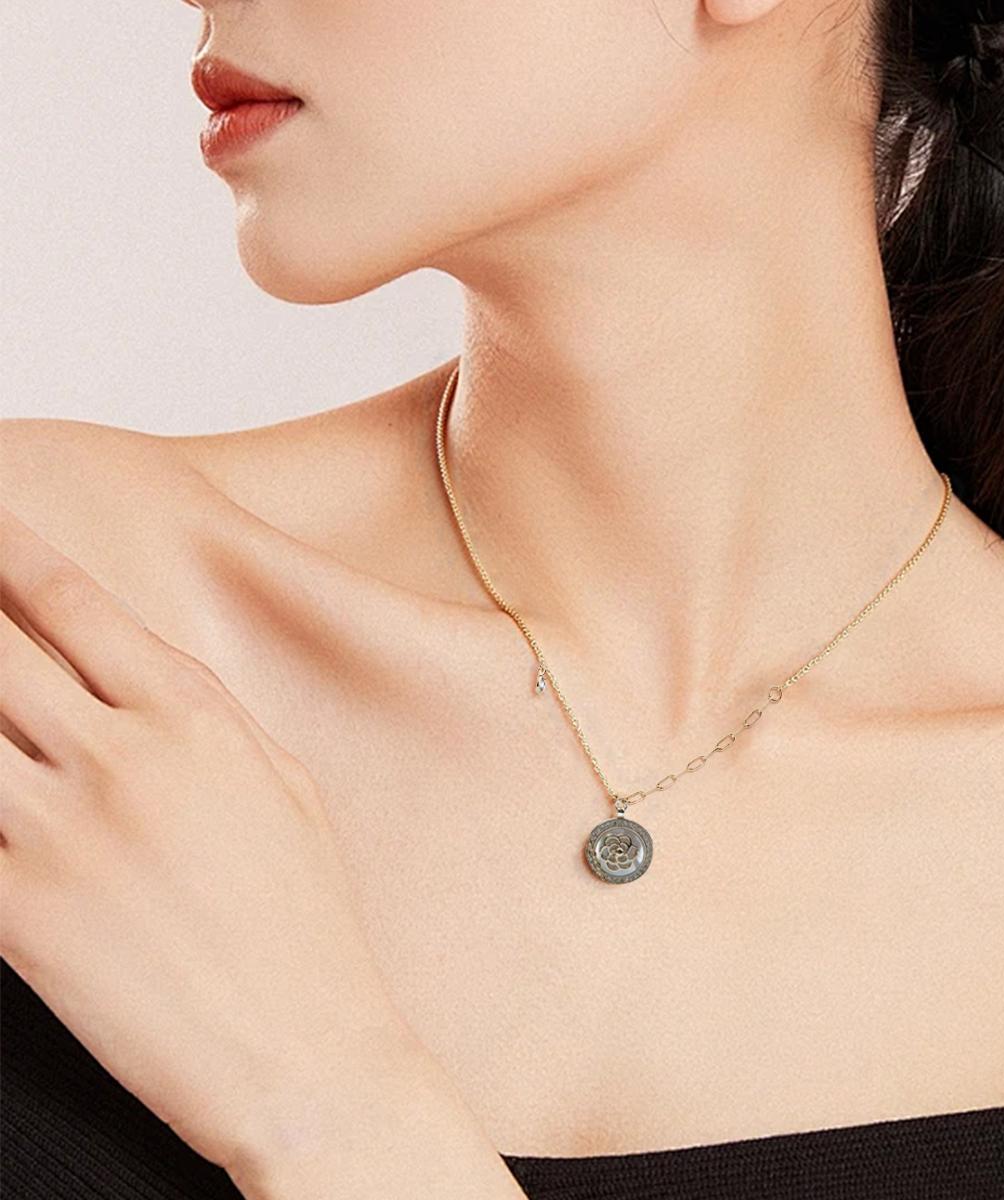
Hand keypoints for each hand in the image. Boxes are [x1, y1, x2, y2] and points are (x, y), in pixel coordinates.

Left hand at [0, 504, 421, 1172]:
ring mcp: (59, 831)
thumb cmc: (306, 923)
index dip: (14, 552)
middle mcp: (124, 757)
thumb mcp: (287, 790)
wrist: (305, 1051)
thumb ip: (213, 722)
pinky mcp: (14, 912)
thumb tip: (148, 678)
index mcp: (197, 720)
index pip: (78, 605)